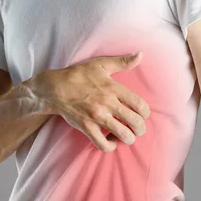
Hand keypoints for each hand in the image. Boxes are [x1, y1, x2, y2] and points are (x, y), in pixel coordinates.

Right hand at [28, 51, 150, 151]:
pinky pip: (103, 144)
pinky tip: (111, 141)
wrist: (55, 88)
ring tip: (127, 136)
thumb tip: (140, 54)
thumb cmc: (79, 75)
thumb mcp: (101, 64)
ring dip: (129, 138)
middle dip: (140, 129)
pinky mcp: (86, 128)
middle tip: (138, 129)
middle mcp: (108, 103)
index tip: (142, 115)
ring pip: (123, 135)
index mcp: (114, 88)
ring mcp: (97, 117)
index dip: (146, 114)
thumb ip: (122, 62)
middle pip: (135, 123)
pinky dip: (111, 146)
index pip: (140, 105)